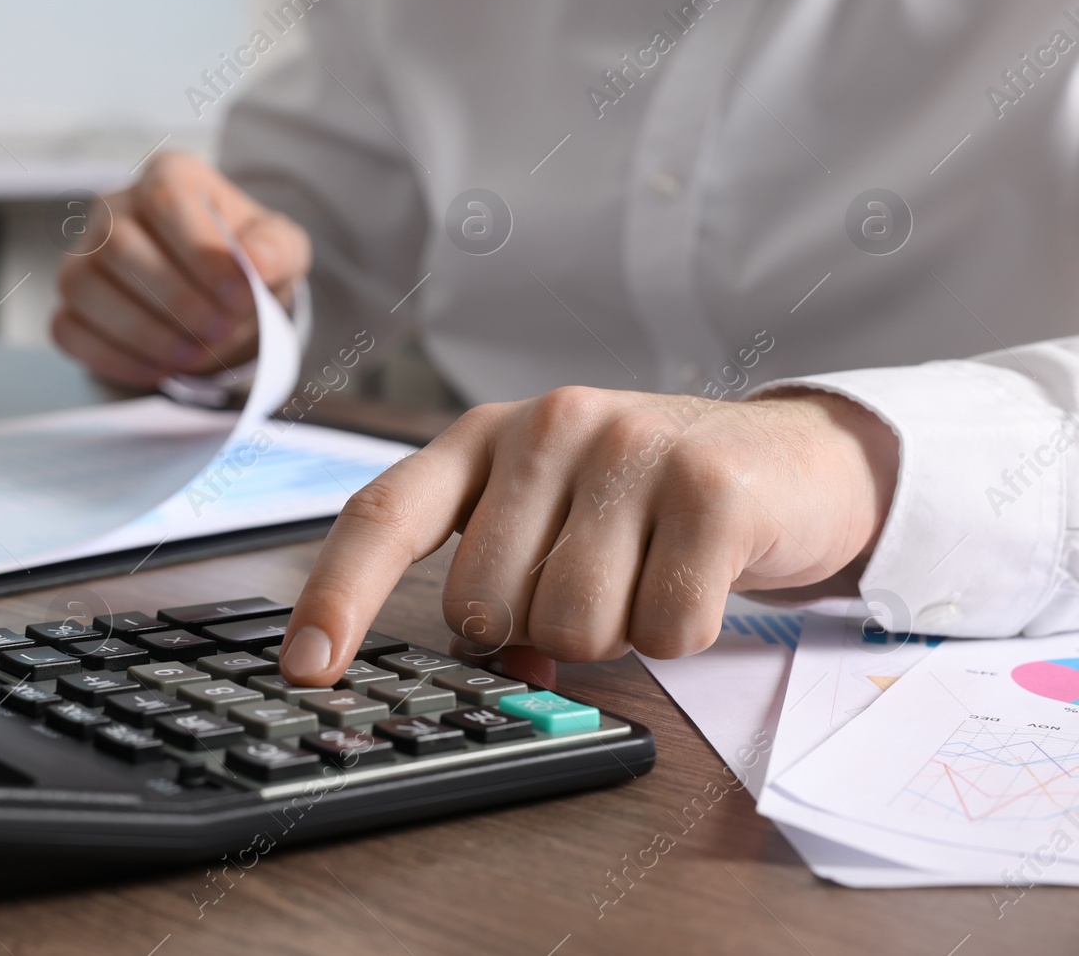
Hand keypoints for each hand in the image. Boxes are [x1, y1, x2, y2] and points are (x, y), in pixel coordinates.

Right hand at [51, 151, 310, 388]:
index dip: (201, 251)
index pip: (166, 199)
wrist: (221, 300)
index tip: (240, 295)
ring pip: (83, 287)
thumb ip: (276, 249)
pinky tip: (159, 369)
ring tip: (194, 353)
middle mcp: (114, 208)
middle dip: (175, 299)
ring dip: (144, 332)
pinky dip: (115, 357)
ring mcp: (83, 256)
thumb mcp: (279, 249)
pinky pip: (69, 330)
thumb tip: (258, 261)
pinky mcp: (71, 305)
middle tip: (220, 331)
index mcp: (169, 177)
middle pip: (118, 244)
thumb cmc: (243, 263)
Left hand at [278, 387, 899, 684]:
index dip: (337, 597)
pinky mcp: (710, 488)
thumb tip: (493, 666)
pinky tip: (698, 576)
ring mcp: (628, 447)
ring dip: (614, 633)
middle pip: (484, 605)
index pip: (383, 515)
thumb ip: (500, 580)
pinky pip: (664, 627)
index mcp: (483, 436)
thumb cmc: (648, 498)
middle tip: (590, 586)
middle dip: (534, 632)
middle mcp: (545, 426)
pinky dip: (681, 631)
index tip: (305, 669)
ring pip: (571, 626)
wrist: (791, 458)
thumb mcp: (555, 518)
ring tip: (648, 574)